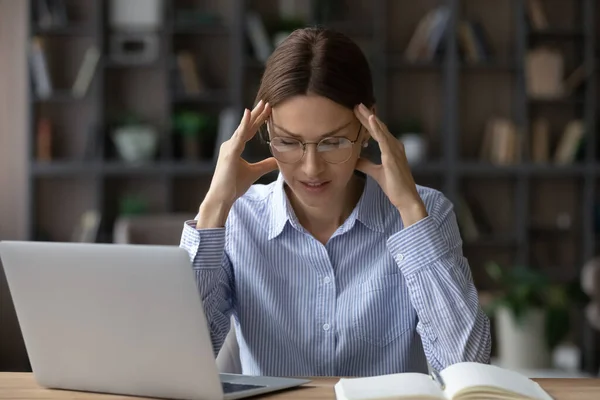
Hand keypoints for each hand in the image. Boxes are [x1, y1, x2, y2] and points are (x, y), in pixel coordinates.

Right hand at [199, 100, 276, 226]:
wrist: (222, 197)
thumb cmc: (234, 186)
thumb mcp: (254, 173)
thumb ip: (265, 165)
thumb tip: (278, 161)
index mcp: (235, 147)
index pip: (249, 130)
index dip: (258, 120)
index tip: (268, 110)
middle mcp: (230, 144)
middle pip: (247, 126)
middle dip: (257, 114)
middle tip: (267, 102)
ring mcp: (229, 147)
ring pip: (244, 128)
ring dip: (253, 115)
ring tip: (263, 105)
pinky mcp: (229, 153)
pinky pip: (239, 136)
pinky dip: (244, 124)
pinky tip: (249, 114)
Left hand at [354, 103, 426, 225]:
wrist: (405, 198)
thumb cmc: (394, 186)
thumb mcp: (376, 173)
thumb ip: (366, 164)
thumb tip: (355, 159)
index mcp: (391, 149)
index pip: (377, 132)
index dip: (366, 122)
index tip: (357, 112)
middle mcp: (394, 146)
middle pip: (378, 127)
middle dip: (366, 115)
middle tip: (356, 103)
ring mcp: (394, 150)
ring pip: (380, 130)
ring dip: (369, 117)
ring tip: (359, 106)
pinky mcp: (392, 156)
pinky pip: (383, 139)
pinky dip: (377, 128)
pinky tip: (370, 118)